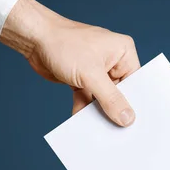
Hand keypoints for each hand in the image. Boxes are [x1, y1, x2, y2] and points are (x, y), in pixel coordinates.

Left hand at [0, 0, 139, 126]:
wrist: (34, 38)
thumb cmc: (64, 44)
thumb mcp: (91, 74)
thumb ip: (110, 98)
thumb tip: (127, 118)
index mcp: (123, 51)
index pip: (136, 82)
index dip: (135, 102)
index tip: (135, 123)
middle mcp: (112, 60)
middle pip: (120, 92)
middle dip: (115, 109)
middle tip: (117, 131)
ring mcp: (97, 70)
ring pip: (102, 98)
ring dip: (98, 112)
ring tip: (98, 129)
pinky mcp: (82, 78)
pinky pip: (88, 98)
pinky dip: (84, 109)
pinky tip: (81, 122)